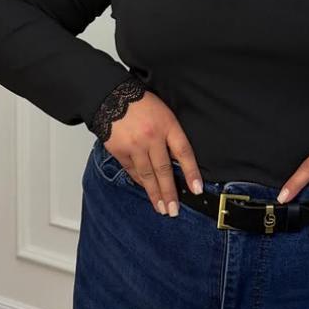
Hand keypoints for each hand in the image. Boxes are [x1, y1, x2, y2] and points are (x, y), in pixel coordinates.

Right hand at [103, 90, 202, 216]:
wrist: (112, 98)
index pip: (184, 152)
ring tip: (161, 207)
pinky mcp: (120, 151)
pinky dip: (141, 182)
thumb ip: (172, 135)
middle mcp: (152, 137)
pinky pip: (133, 171)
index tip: (196, 189)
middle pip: (164, 170)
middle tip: (174, 210)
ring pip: (147, 175)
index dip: (191, 172)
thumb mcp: (165, 114)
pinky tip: (147, 191)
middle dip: (170, 192)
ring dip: (155, 194)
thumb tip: (180, 161)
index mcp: (168, 125)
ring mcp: (135, 146)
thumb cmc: (142, 105)